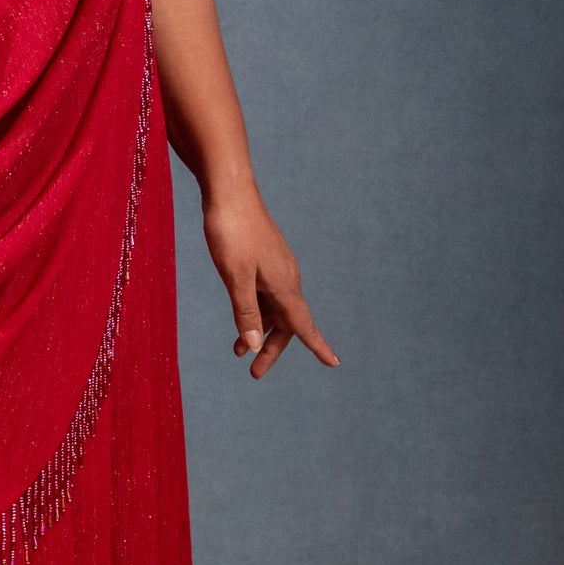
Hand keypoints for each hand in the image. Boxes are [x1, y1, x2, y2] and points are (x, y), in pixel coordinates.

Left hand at [202, 188, 339, 379]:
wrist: (229, 190)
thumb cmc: (231, 231)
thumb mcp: (235, 277)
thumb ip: (244, 312)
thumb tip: (253, 347)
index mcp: (284, 285)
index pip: (304, 325)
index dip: (318, 346)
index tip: (334, 363)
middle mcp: (286, 278)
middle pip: (286, 323)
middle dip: (271, 349)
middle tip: (254, 373)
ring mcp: (275, 267)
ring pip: (273, 309)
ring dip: (259, 330)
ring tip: (238, 352)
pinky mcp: (263, 259)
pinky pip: (264, 294)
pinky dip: (254, 311)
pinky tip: (240, 317)